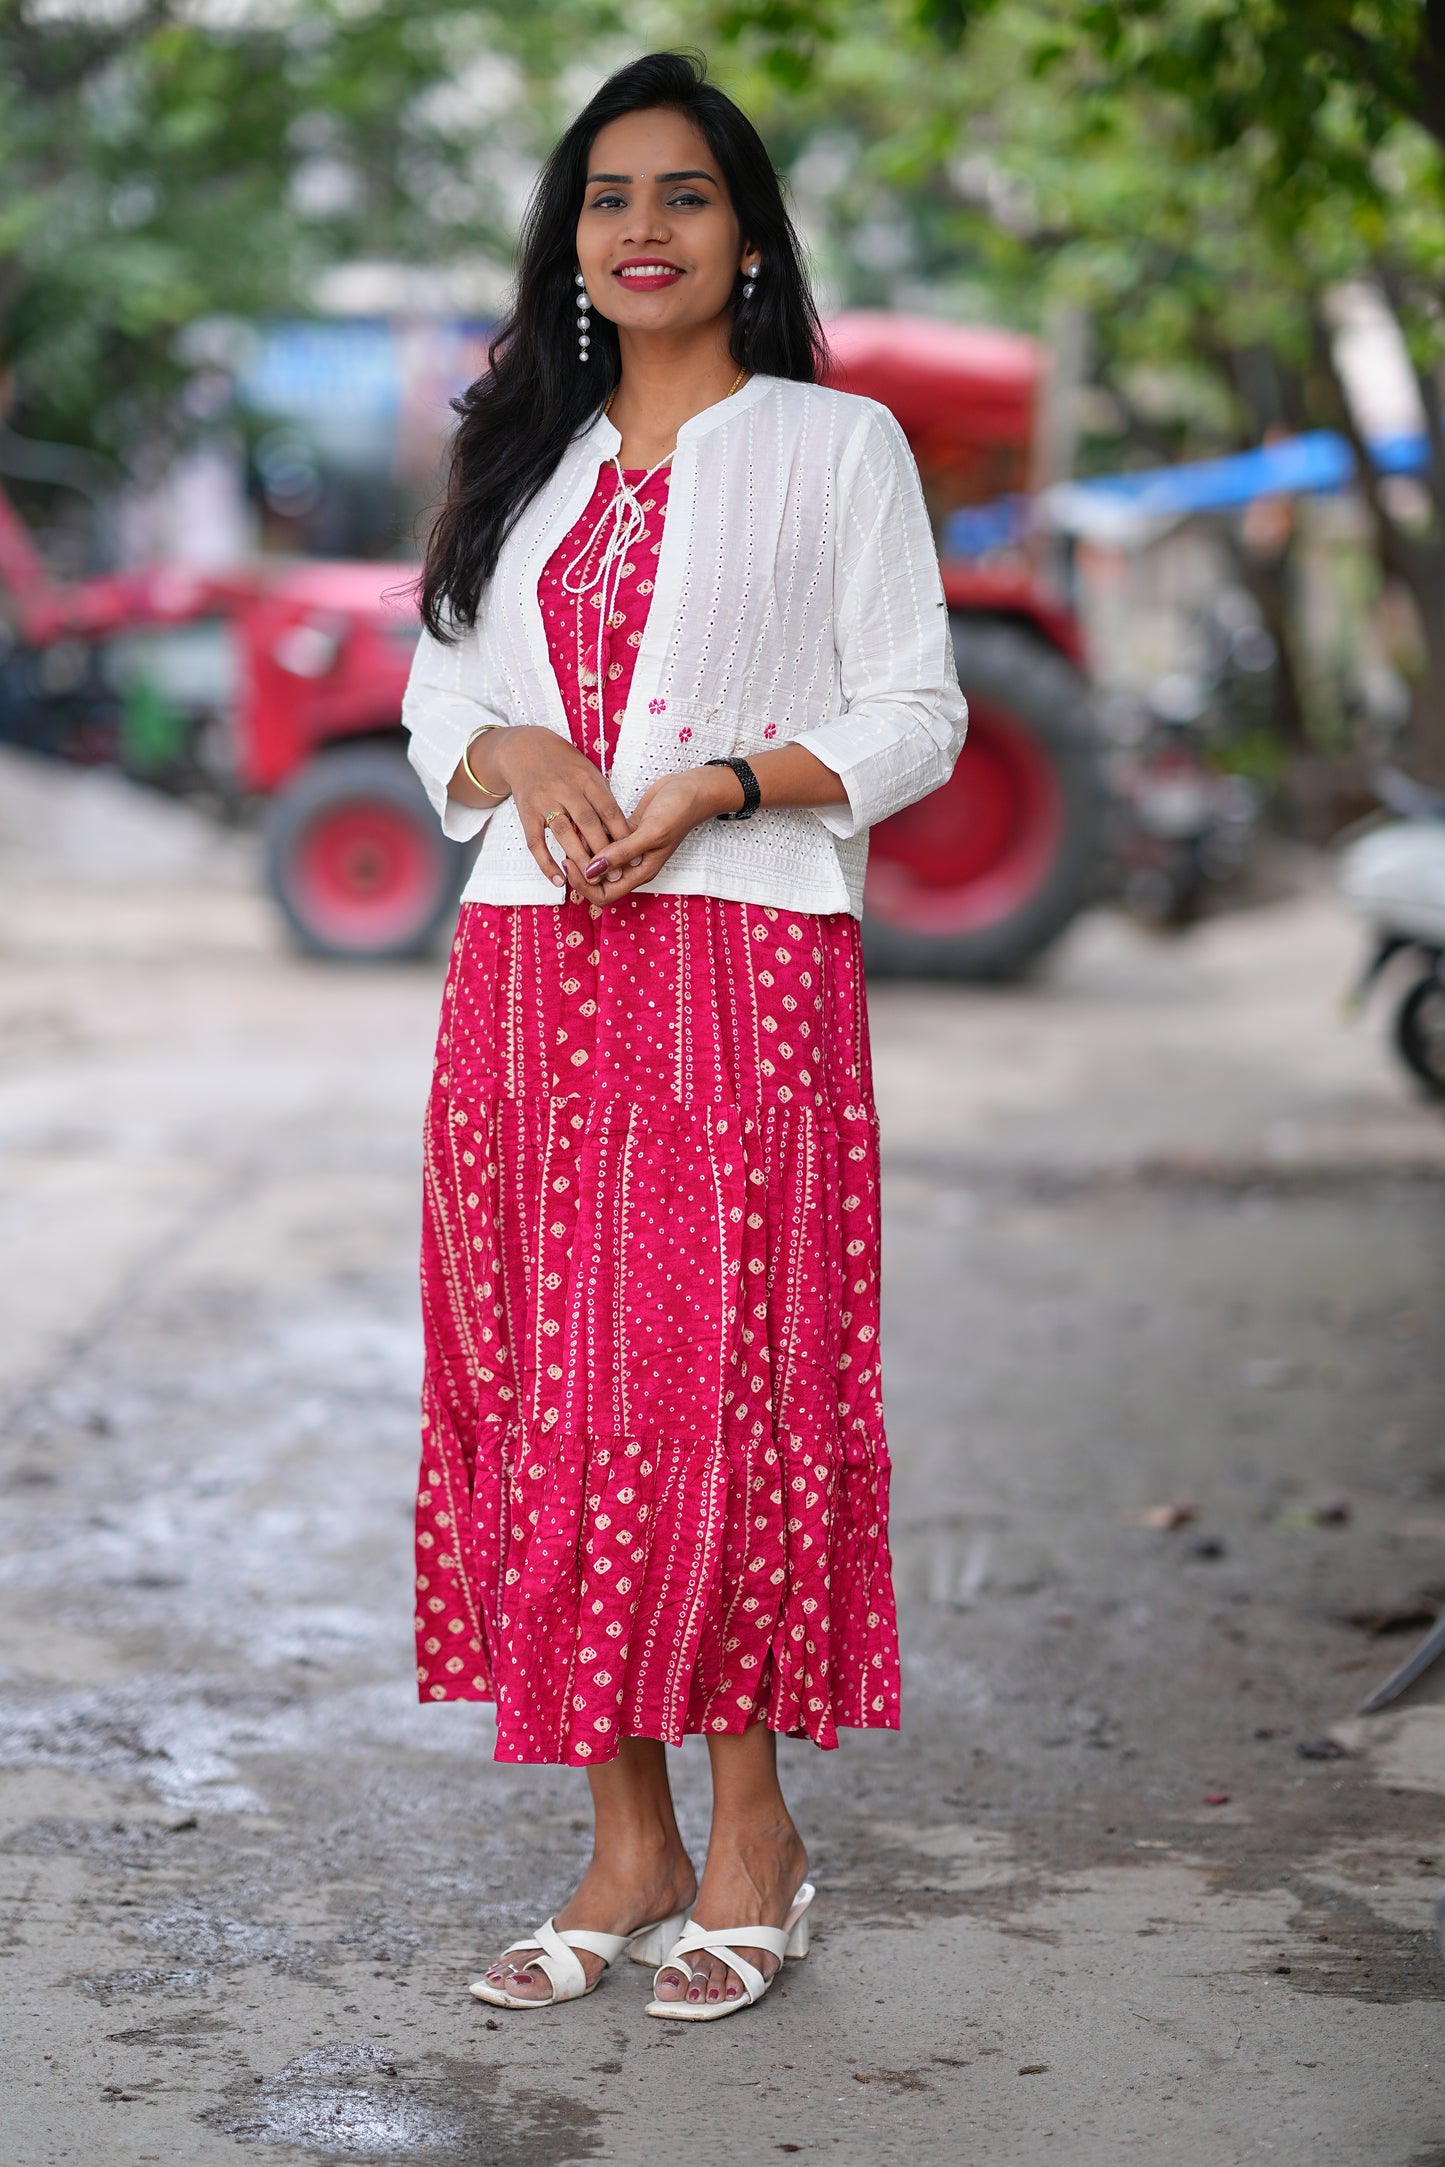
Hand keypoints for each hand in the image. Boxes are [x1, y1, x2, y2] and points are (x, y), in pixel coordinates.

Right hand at [483, 727, 637, 905]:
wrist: (524, 748)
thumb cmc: (565, 765)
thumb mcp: (589, 771)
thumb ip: (604, 798)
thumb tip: (625, 831)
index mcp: (587, 778)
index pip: (609, 809)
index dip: (622, 834)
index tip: (633, 856)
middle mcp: (566, 788)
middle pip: (588, 823)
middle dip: (603, 851)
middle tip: (615, 875)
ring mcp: (544, 800)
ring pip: (564, 833)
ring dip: (578, 858)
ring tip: (591, 880)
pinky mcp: (526, 812)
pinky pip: (536, 842)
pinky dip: (546, 863)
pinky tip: (559, 880)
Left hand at [581, 766, 741, 902]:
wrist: (693, 789)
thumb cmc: (679, 811)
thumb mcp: (651, 832)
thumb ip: (621, 853)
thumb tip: (592, 871)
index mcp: (640, 873)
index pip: (604, 894)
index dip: (584, 885)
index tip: (572, 863)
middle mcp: (633, 866)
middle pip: (597, 882)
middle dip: (579, 872)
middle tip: (565, 851)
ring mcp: (629, 850)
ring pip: (598, 862)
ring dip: (583, 854)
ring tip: (570, 836)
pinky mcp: (626, 833)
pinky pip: (603, 842)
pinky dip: (591, 838)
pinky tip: (580, 824)